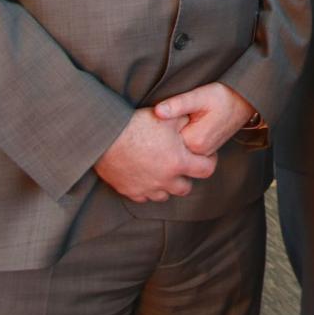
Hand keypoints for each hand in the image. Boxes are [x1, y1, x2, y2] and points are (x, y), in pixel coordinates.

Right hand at [93, 108, 217, 202]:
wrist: (105, 137)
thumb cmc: (137, 125)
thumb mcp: (168, 117)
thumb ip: (186, 121)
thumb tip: (195, 120)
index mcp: (178, 162)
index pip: (206, 170)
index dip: (208, 162)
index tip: (203, 156)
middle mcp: (165, 180)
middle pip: (185, 188)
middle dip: (185, 177)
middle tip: (180, 164)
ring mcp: (147, 189)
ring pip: (164, 196)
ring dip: (166, 185)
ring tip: (161, 170)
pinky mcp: (130, 192)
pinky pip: (144, 197)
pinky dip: (147, 189)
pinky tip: (144, 175)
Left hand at [154, 82, 256, 156]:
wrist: (244, 101)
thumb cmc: (224, 96)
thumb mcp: (199, 96)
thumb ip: (177, 104)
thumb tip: (157, 111)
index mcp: (195, 141)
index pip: (166, 139)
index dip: (162, 126)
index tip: (164, 114)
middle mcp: (200, 152)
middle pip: (171, 146)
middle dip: (168, 132)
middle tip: (175, 114)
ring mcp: (204, 152)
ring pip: (178, 147)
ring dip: (176, 134)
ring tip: (183, 117)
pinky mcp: (206, 149)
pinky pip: (186, 146)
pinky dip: (183, 136)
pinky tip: (187, 124)